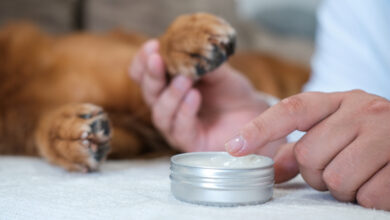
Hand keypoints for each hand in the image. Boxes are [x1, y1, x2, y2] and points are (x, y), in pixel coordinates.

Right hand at [129, 40, 284, 155]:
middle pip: (148, 93)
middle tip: (158, 59)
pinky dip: (185, 112)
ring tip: (184, 79)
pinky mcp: (190, 143)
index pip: (142, 74)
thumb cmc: (230, 90)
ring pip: (160, 114)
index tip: (153, 45)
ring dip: (170, 94)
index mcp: (166, 84)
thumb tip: (189, 47)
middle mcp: (166, 106)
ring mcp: (176, 127)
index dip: (143, 61)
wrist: (252, 113)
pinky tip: (195, 96)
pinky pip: (180, 130)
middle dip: (152, 75)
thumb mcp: (218, 70)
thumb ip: (202, 61)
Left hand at [225, 90, 389, 209]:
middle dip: (317, 173)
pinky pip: (366, 195)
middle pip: (309, 155)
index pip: (291, 110)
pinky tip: (377, 182)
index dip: (259, 129)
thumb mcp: (336, 131)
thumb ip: (300, 150)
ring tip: (358, 175)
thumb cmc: (369, 137)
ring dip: (342, 188)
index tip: (233, 147)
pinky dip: (366, 198)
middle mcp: (361, 109)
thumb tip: (268, 171)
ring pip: (336, 178)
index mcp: (338, 100)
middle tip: (337, 167)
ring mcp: (386, 133)